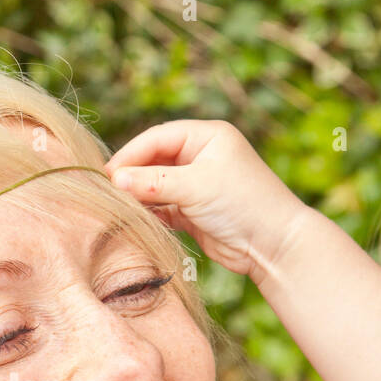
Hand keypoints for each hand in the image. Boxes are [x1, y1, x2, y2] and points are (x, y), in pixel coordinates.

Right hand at [105, 120, 310, 283]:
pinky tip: (135, 219)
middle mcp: (201, 156)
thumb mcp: (196, 186)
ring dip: (139, 195)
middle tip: (108, 192)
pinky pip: (163, 206)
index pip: (158, 137)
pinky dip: (150, 212)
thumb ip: (154, 182)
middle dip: (133, 175)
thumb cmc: (242, 203)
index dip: (131, 154)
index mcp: (207, 136)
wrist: (272, 244)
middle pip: (155, 160)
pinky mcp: (193, 210)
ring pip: (157, 185)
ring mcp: (197, 184)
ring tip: (118, 206)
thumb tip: (114, 179)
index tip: (108, 173)